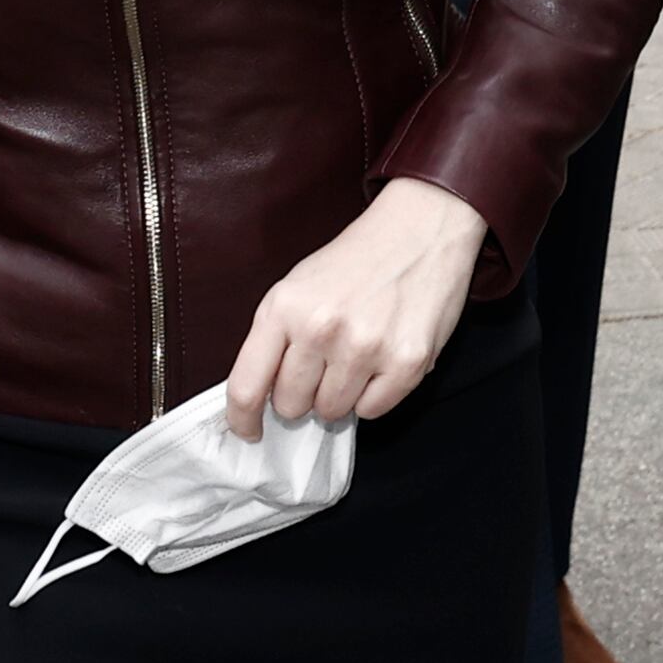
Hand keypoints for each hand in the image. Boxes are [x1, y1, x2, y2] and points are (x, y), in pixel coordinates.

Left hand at [222, 178, 488, 439]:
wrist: (419, 231)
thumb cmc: (352, 263)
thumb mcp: (296, 287)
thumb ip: (275, 338)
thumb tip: (261, 396)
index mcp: (283, 308)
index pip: (247, 386)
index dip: (242, 419)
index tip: (247, 432)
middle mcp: (320, 330)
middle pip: (291, 405)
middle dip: (300, 396)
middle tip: (319, 367)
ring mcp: (365, 348)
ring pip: (332, 412)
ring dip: (337, 396)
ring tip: (352, 358)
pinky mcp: (407, 363)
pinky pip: (372, 411)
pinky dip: (372, 396)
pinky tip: (379, 362)